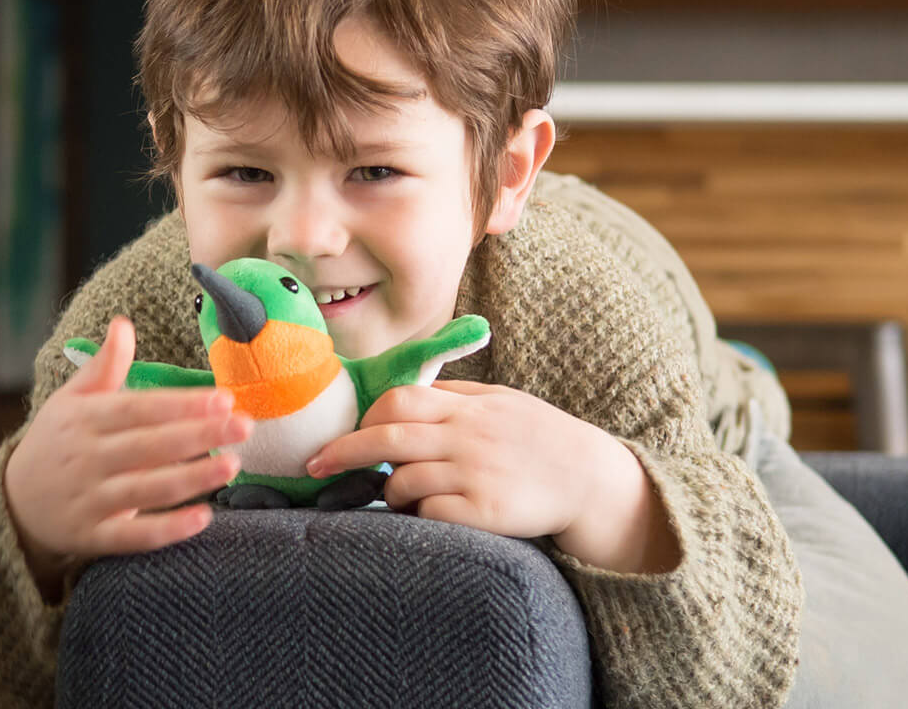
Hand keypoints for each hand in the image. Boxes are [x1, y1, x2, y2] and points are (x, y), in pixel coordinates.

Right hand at [4, 316, 251, 590]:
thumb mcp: (70, 399)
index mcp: (84, 420)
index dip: (181, 404)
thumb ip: (103, 366)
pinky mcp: (93, 537)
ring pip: (148, 490)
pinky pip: (134, 536)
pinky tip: (203, 518)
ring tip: (232, 465)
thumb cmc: (56, 442)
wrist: (15, 502)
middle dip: (200, 435)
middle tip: (244, 426)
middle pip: (150, 446)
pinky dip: (168, 530)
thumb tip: (123, 323)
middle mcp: (87, 459)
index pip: (139, 409)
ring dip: (192, 478)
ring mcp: (89, 500)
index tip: (223, 398)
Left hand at [305, 381, 667, 568]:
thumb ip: (452, 396)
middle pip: (388, 439)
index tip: (346, 432)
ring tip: (402, 497)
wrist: (592, 480)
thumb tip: (400, 392)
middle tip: (314, 467)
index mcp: (467, 407)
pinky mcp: (486, 512)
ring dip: (389, 492)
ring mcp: (476, 474)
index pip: (399, 400)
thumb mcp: (499, 403)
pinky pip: (430, 514)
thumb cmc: (538, 439)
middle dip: (343, 452)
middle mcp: (468, 437)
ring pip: (402, 482)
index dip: (365, 417)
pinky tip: (430, 514)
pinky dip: (419, 515)